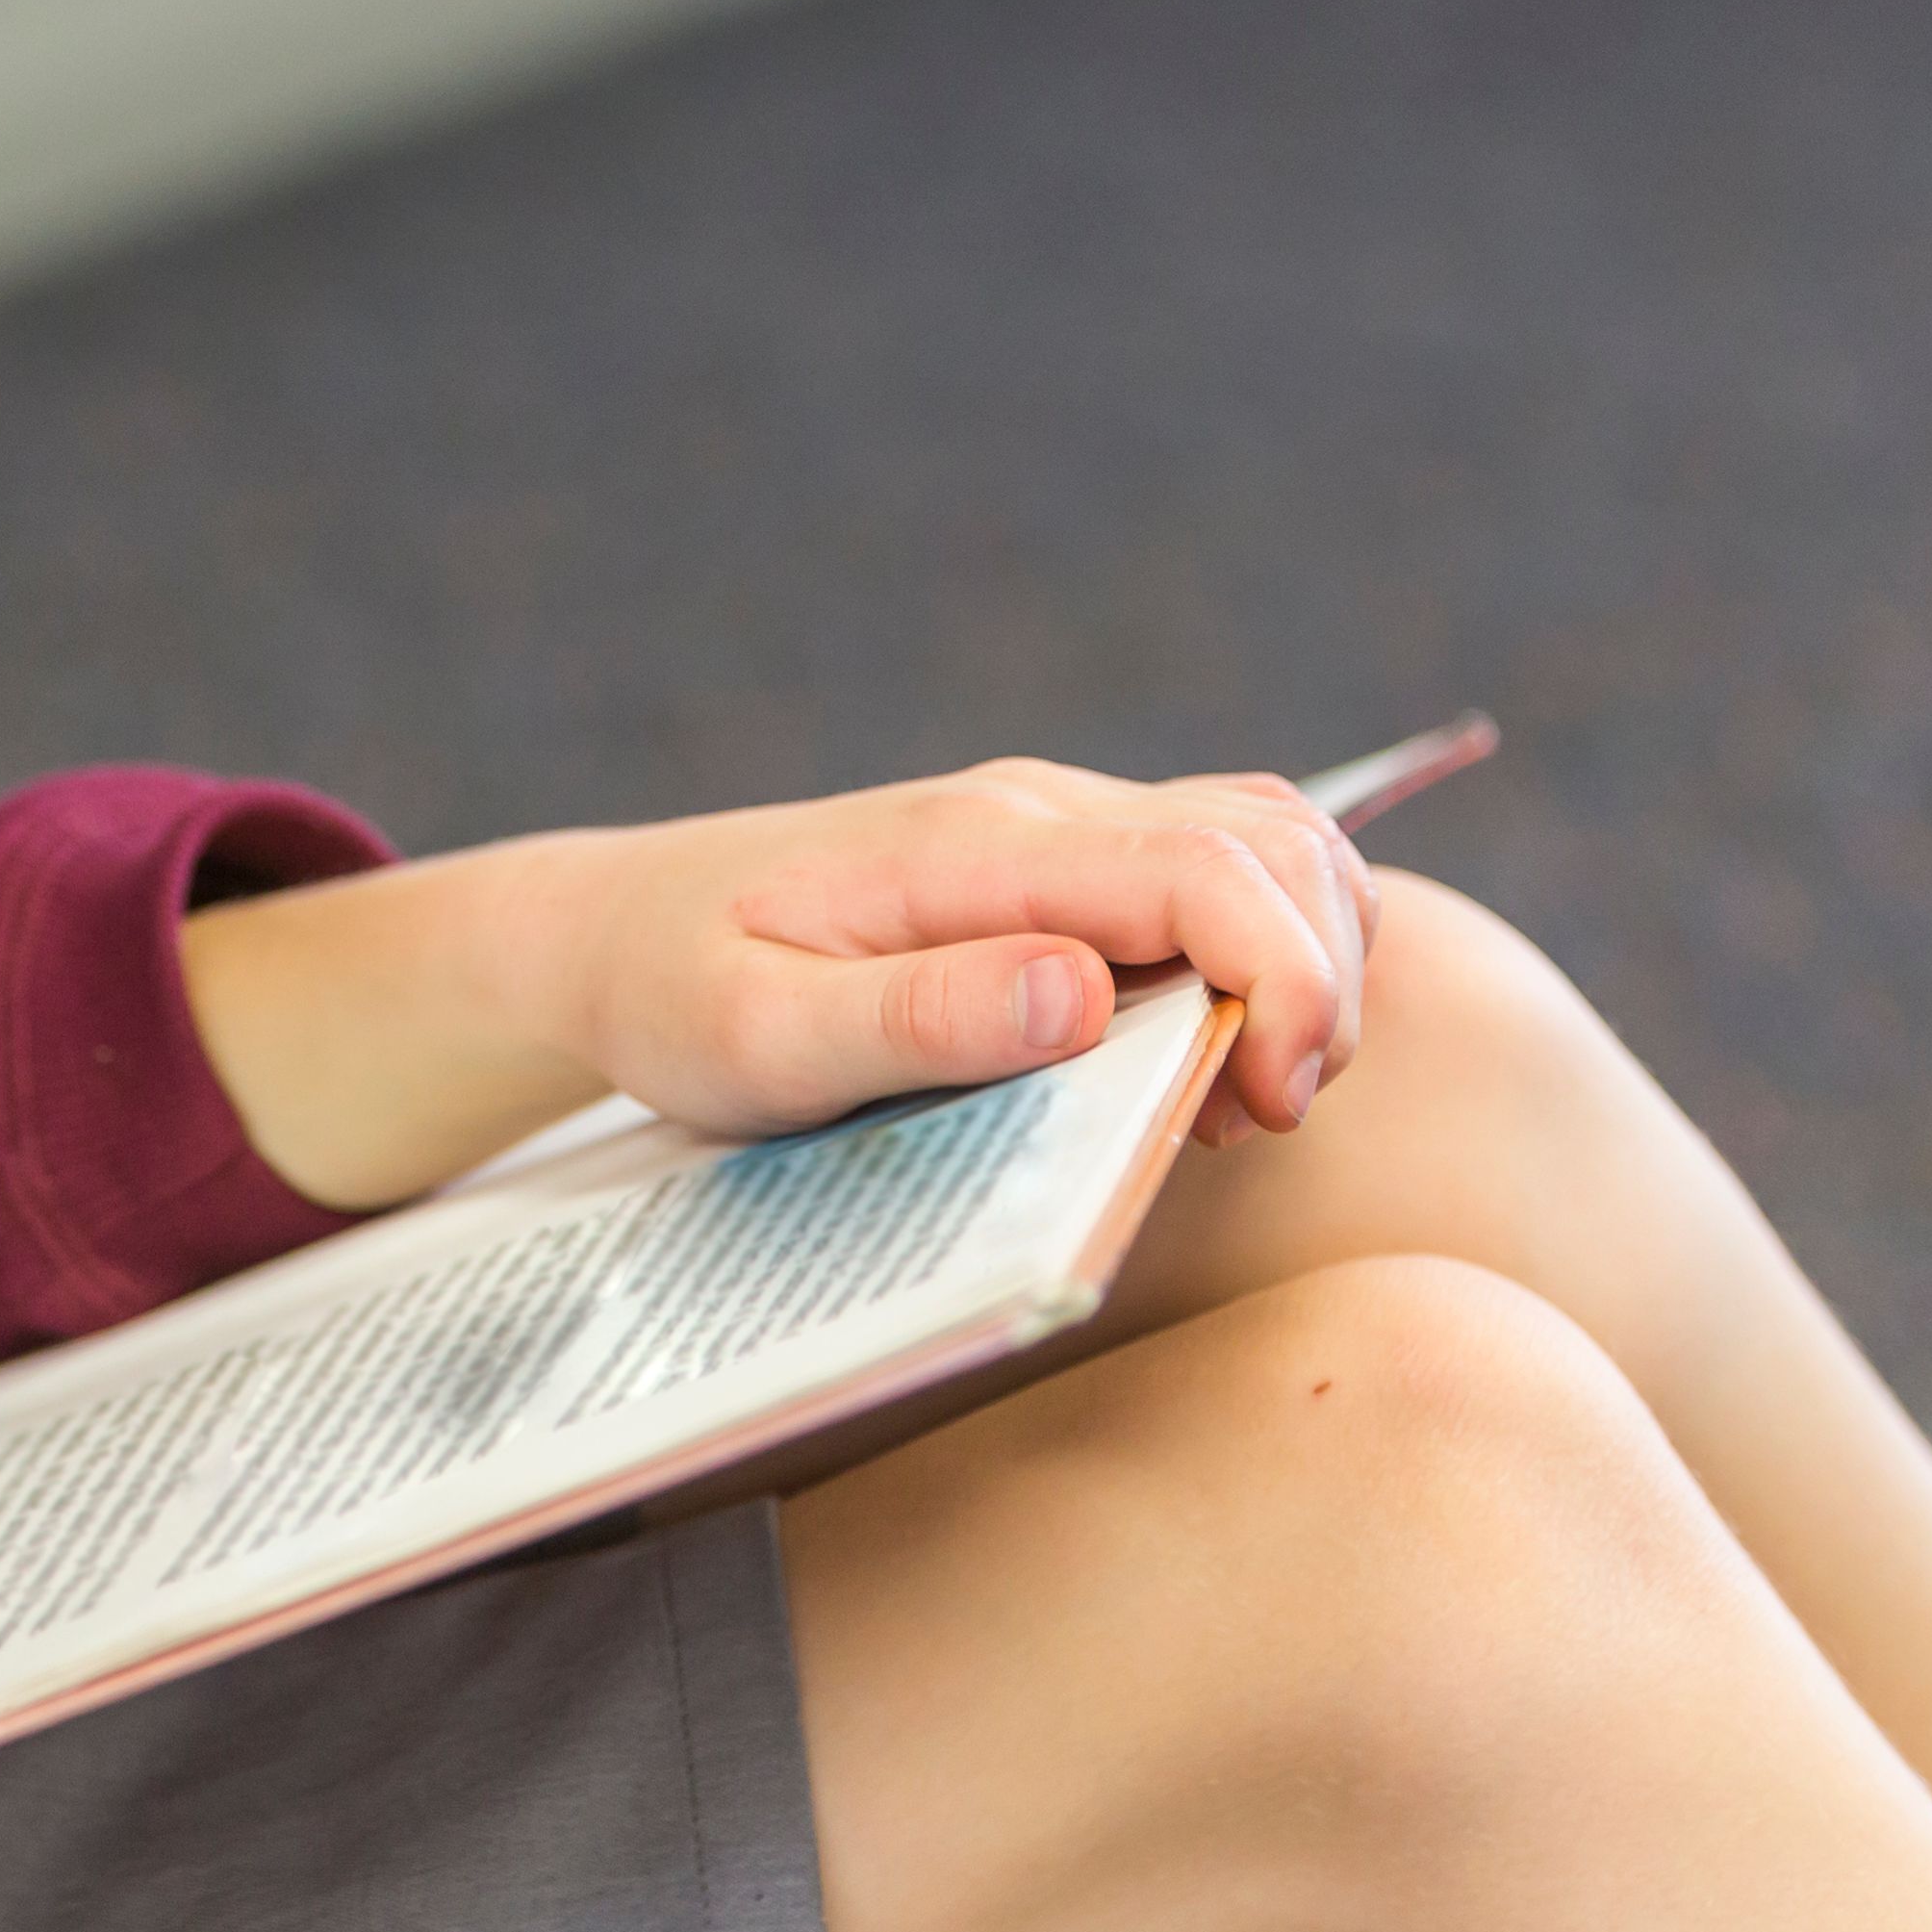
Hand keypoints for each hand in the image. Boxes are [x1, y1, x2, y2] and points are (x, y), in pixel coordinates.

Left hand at [186, 761, 1373, 1206]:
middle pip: (1273, 843)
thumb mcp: (760, 1039)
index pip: (1206, 868)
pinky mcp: (1057, 871)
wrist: (608, 934)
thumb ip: (918, 1021)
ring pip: (1265, 849)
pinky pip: (1215, 880)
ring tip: (1245, 1098)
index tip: (1271, 1104)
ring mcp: (1053, 830)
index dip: (1286, 979)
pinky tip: (1204, 1065)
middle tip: (1263, 1118)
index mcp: (974, 847)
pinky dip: (1262, 959)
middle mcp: (1034, 813)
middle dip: (1323, 978)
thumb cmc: (672, 997)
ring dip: (1308, 964)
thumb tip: (1082, 994)